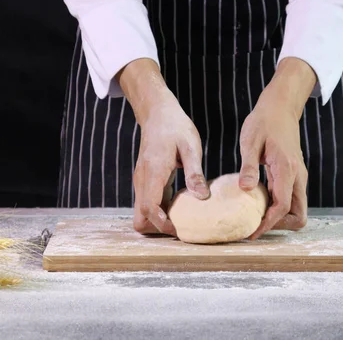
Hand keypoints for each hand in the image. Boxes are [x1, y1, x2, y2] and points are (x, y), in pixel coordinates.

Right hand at [117, 59, 209, 235]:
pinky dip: (160, 210)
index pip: (150, 209)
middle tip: (182, 227)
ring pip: (142, 213)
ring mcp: (142, 181)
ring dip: (159, 220)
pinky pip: (148, 204)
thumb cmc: (175, 126)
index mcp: (153, 172)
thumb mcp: (190, 146)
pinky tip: (180, 206)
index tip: (180, 229)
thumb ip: (194, 173)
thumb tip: (202, 197)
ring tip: (184, 219)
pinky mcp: (145, 180)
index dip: (162, 224)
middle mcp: (143, 180)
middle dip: (157, 228)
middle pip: (140, 218)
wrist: (157, 112)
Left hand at [238, 58, 316, 239]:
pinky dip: (279, 208)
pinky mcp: (294, 175)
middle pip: (299, 215)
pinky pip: (291, 199)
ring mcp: (298, 177)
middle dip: (280, 226)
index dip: (268, 223)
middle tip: (256, 225)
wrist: (280, 108)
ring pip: (297, 209)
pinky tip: (259, 203)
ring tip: (255, 216)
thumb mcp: (250, 141)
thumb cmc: (264, 121)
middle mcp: (298, 177)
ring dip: (280, 218)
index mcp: (287, 170)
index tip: (251, 232)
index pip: (283, 207)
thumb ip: (248, 166)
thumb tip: (245, 189)